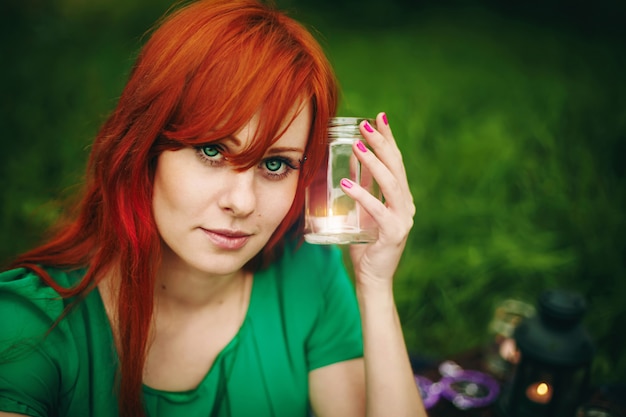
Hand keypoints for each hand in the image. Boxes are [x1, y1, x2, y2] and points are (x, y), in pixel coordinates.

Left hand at [340, 112, 415, 290]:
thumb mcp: (361, 207)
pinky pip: (378, 210)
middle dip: (381, 143)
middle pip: (396, 167)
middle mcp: (406, 204)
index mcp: (400, 196)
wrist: (373, 278)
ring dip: (373, 162)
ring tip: (357, 145)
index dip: (388, 138)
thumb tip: (351, 155)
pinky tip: (346, 184)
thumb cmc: (365, 243)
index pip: (396, 161)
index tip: (379, 117)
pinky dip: (362, 196)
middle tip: (365, 125)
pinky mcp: (394, 233)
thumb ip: (361, 183)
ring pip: (391, 184)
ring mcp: (402, 218)